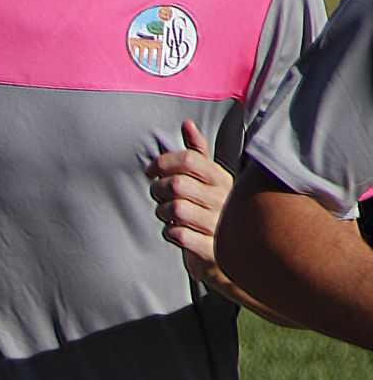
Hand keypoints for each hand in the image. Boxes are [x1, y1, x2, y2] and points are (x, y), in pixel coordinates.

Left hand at [147, 120, 233, 280]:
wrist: (228, 255)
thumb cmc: (211, 210)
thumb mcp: (208, 180)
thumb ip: (196, 154)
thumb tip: (187, 124)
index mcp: (222, 179)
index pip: (188, 159)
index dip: (163, 162)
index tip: (151, 170)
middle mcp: (225, 200)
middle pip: (176, 184)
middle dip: (157, 189)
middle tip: (157, 195)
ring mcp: (221, 225)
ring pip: (175, 210)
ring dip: (161, 212)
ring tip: (166, 214)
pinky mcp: (213, 249)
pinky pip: (179, 235)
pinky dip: (169, 233)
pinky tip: (175, 232)